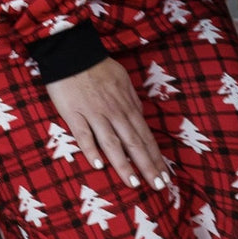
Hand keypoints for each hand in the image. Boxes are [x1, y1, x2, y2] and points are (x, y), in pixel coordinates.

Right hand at [46, 57, 169, 192]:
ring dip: (123, 164)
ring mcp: (95, 113)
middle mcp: (115, 112)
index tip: (165, 175)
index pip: (145, 136)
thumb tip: (140, 118)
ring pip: (112, 142)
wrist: (72, 52)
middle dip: (147, 165)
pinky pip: (84, 134)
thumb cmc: (98, 68)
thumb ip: (131, 102)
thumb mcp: (123, 81)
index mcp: (127, 105)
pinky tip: (98, 165)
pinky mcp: (74, 114)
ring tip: (134, 183)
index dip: (155, 156)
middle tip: (158, 186)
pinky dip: (91, 149)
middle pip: (134, 142)